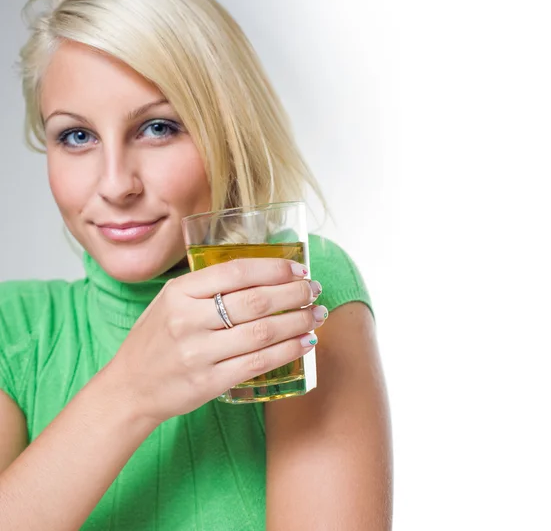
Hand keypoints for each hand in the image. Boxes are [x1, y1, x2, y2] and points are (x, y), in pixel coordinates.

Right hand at [107, 258, 325, 424]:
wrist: (129, 387)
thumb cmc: (155, 338)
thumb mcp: (170, 300)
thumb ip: (207, 286)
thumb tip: (263, 273)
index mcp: (179, 292)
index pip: (236, 272)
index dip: (274, 268)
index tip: (298, 268)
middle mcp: (188, 320)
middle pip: (255, 301)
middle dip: (294, 293)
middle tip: (314, 290)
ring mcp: (198, 354)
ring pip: (262, 332)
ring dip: (298, 322)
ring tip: (317, 315)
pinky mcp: (209, 383)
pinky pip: (258, 363)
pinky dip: (287, 351)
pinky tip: (305, 343)